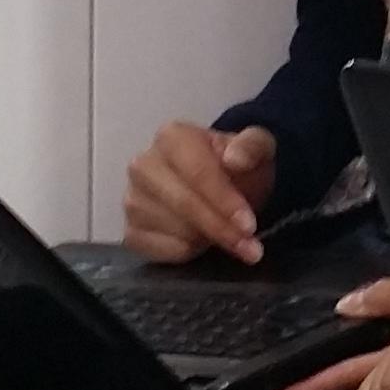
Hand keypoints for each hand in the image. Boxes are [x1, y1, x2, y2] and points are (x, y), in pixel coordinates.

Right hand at [125, 122, 275, 264]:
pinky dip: (187, 252)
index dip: (224, 201)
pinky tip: (203, 243)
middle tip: (251, 247)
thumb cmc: (238, 166)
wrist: (223, 186)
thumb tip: (235, 159)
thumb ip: (253, 147)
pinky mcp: (131, 230)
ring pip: (174, 230)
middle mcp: (143, 165)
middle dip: (221, 228)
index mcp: (172, 137)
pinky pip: (159, 250)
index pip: (198, 172)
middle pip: (183, 203)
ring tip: (232, 238)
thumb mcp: (258, 148)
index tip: (249, 225)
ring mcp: (132, 199)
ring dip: (209, 241)